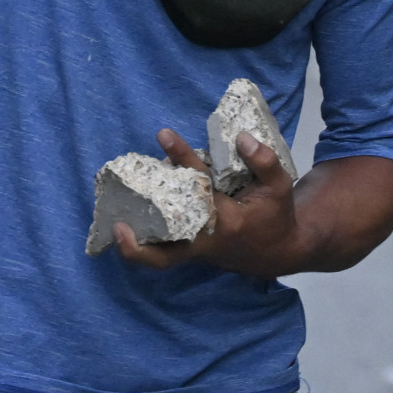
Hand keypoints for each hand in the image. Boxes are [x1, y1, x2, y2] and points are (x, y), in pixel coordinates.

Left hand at [113, 129, 303, 278]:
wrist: (277, 252)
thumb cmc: (274, 216)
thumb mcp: (279, 187)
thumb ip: (264, 161)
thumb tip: (241, 137)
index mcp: (226, 221)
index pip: (198, 187)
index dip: (181, 159)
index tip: (164, 134)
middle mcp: (204, 240)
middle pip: (165, 254)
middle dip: (139, 245)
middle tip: (116, 223)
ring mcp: (195, 252)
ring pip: (159, 259)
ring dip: (134, 245)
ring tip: (113, 217)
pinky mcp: (190, 254)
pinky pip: (161, 252)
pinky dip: (143, 241)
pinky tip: (127, 216)